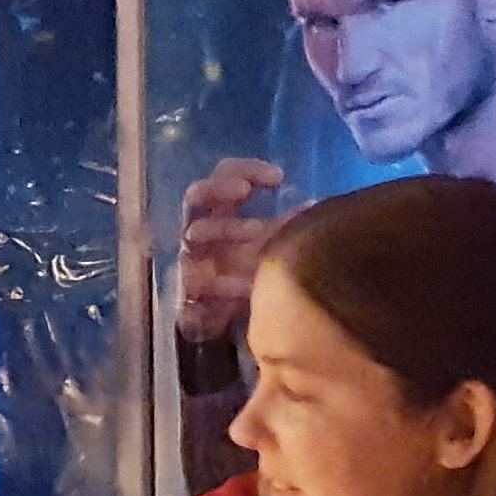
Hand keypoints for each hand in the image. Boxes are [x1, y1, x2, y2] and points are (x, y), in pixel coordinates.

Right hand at [173, 159, 284, 341]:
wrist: (230, 326)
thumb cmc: (249, 277)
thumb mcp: (269, 248)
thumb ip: (284, 226)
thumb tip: (311, 205)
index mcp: (219, 213)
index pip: (224, 176)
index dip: (245, 169)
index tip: (278, 177)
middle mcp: (198, 231)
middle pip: (196, 195)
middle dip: (219, 188)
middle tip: (245, 191)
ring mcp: (188, 260)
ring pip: (195, 233)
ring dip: (225, 228)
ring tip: (256, 231)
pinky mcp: (184, 292)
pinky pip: (195, 283)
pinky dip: (222, 283)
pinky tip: (246, 286)